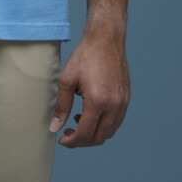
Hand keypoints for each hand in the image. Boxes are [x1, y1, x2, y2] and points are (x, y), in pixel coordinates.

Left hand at [49, 31, 129, 147]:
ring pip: (109, 132)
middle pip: (99, 138)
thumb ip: (61, 106)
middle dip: (82, 141)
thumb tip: (55, 126)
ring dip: (94, 134)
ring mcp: (122, 102)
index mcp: (98, 101)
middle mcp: (114, 105)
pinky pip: (116, 121)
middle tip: (68, 133)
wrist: (106, 40)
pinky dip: (104, 125)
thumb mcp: (67, 80)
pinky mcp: (126, 98)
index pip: (85, 134)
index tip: (62, 139)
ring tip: (78, 122)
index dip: (72, 141)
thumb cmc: (85, 56)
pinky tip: (91, 114)